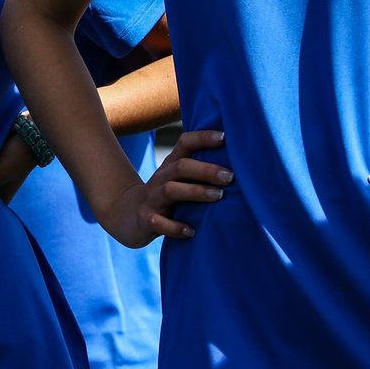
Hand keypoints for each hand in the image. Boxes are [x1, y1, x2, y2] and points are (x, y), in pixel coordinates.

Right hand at [98, 129, 231, 247]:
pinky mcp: (146, 219)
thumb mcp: (179, 178)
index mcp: (172, 165)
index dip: (203, 138)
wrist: (128, 215)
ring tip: (218, 196)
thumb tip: (241, 161)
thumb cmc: (166, 195)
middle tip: (229, 176)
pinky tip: (191, 231)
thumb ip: (201, 169)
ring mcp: (152, 199)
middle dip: (206, 170)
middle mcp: (162, 178)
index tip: (224, 137)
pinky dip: (175, 227)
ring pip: (171, 190)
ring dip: (196, 192)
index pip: (185, 143)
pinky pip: (158, 222)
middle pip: (181, 166)